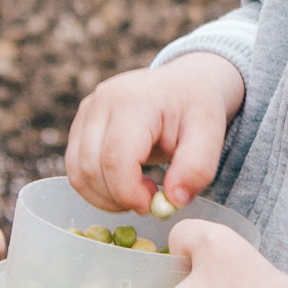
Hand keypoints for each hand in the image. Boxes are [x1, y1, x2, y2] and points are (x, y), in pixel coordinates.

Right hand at [64, 52, 244, 215]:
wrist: (185, 82)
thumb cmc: (197, 108)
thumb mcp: (211, 134)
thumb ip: (197, 168)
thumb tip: (173, 200)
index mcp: (135, 101)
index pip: (116, 159)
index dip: (129, 193)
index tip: (152, 205)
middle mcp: (103, 101)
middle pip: (91, 168)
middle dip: (117, 198)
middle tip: (149, 200)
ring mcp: (87, 110)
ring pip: (77, 172)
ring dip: (104, 197)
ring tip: (137, 192)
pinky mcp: (80, 123)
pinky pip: (75, 168)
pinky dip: (95, 187)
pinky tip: (123, 184)